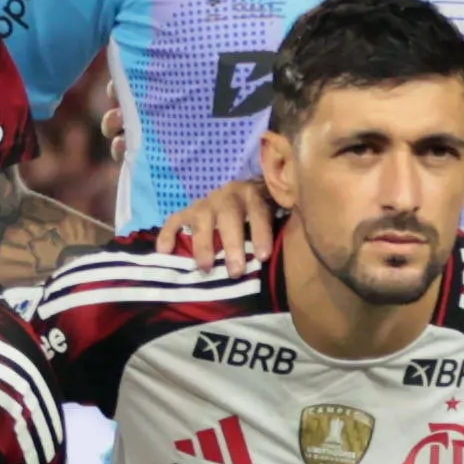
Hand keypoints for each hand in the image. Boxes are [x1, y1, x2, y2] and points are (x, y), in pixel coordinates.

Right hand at [155, 171, 276, 266]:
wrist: (243, 193)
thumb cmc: (262, 213)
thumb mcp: (277, 212)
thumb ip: (285, 223)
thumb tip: (299, 243)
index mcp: (253, 195)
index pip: (258, 212)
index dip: (261, 233)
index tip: (264, 256)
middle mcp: (228, 196)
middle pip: (229, 217)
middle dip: (232, 244)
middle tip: (235, 271)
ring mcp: (206, 203)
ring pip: (202, 219)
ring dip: (203, 243)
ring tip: (206, 267)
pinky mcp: (188, 211)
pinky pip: (174, 221)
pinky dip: (167, 234)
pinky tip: (164, 251)